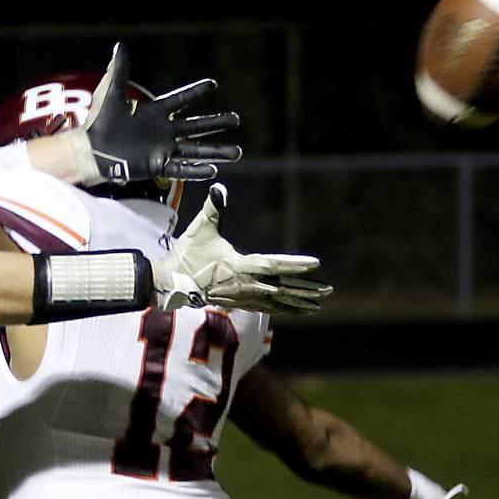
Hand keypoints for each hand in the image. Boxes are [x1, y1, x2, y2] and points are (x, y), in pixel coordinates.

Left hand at [83, 44, 241, 185]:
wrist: (90, 150)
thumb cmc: (100, 121)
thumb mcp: (112, 92)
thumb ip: (119, 70)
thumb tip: (120, 45)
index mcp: (155, 112)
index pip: (182, 100)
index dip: (196, 92)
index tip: (214, 84)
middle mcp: (163, 131)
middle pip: (197, 126)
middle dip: (217, 123)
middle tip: (236, 119)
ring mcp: (162, 150)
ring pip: (195, 150)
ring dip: (215, 151)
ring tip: (236, 152)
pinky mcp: (157, 166)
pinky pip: (181, 169)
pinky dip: (196, 171)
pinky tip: (212, 171)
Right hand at [150, 184, 331, 313]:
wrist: (170, 282)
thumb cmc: (186, 255)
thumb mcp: (199, 230)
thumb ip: (212, 209)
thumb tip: (219, 188)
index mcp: (239, 266)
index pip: (273, 265)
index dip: (295, 265)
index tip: (315, 264)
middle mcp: (244, 284)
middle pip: (282, 289)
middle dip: (305, 290)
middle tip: (327, 289)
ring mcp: (242, 297)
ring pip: (276, 302)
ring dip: (297, 303)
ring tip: (317, 305)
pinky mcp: (237, 303)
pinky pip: (266, 308)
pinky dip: (282, 309)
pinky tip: (294, 310)